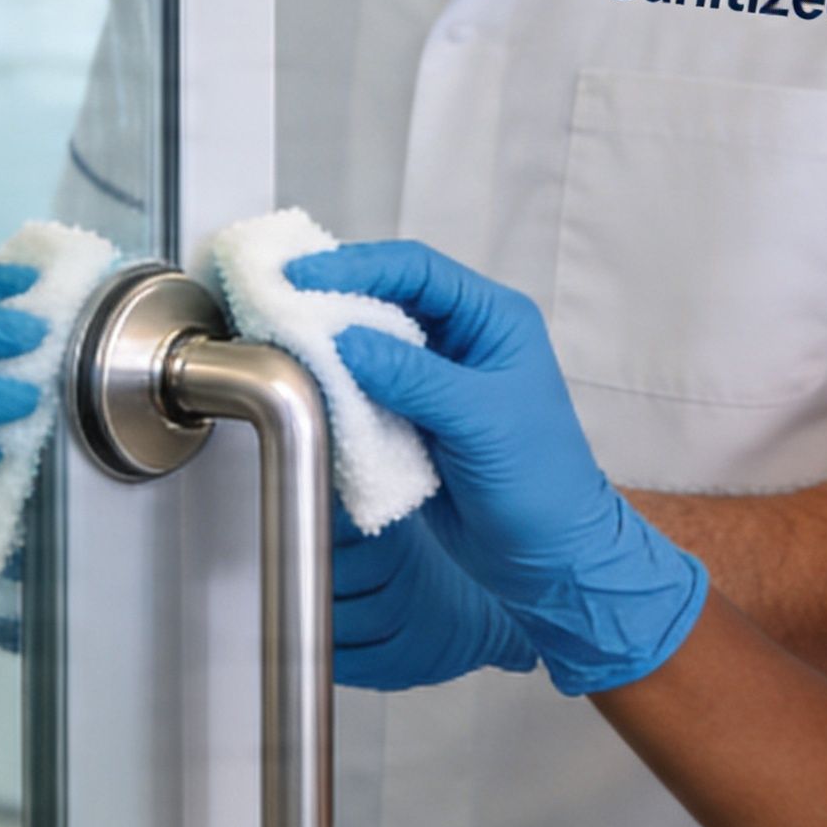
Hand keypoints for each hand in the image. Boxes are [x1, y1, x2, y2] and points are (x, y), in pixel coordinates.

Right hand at [296, 241, 706, 696]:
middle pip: (388, 301)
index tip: (303, 274)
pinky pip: (367, 394)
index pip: (418, 272)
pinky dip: (338, 392)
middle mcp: (463, 342)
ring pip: (372, 347)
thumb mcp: (480, 420)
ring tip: (281, 342)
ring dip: (331, 348)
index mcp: (493, 321)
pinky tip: (308, 391)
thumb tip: (344, 340)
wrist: (548, 560)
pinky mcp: (415, 421)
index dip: (358, 266)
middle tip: (279, 302)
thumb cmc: (540, 483)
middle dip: (335, 300)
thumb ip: (413, 378)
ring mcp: (436, 382)